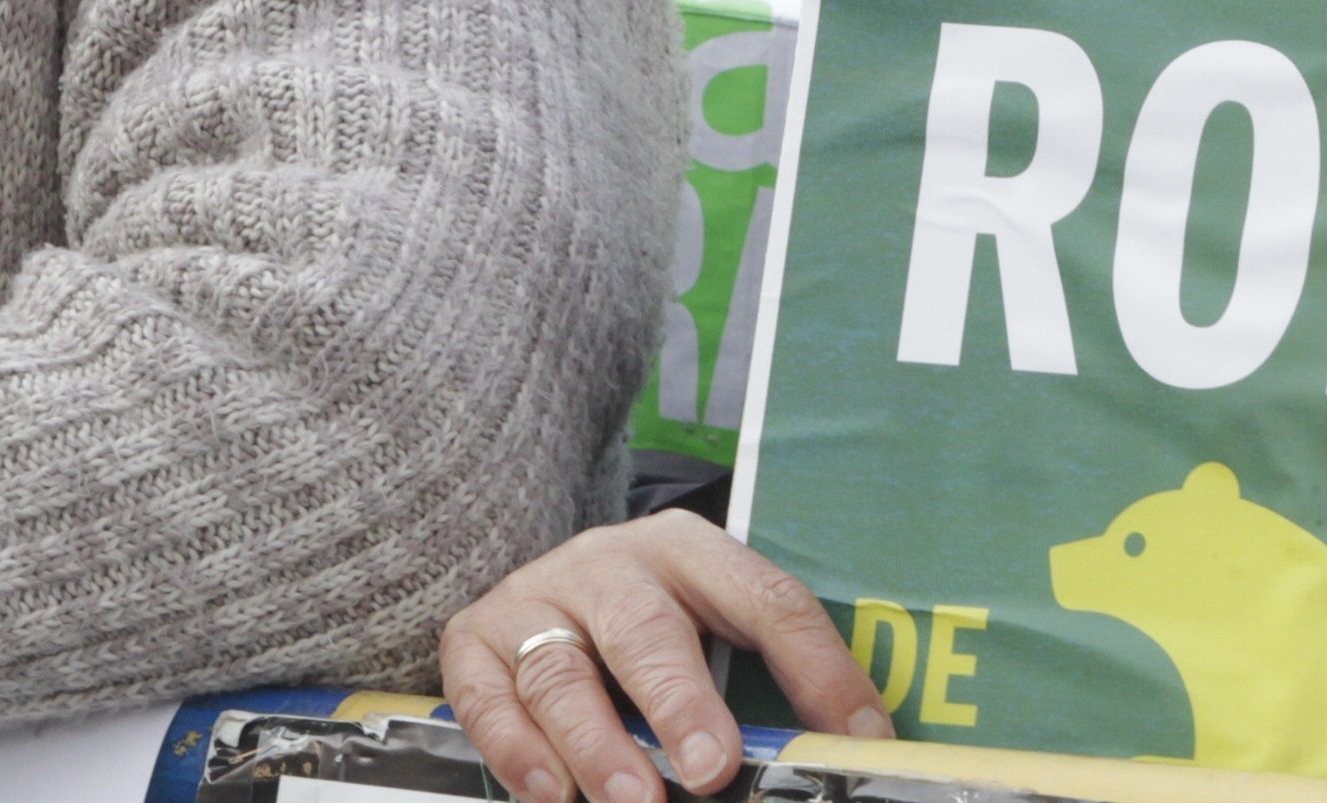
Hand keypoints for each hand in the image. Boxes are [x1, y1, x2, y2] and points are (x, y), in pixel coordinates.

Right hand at [438, 511, 891, 802]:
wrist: (543, 585)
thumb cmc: (647, 622)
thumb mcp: (707, 623)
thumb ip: (756, 680)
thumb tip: (841, 750)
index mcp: (692, 549)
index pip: (767, 599)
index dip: (817, 668)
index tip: (854, 736)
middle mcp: (610, 562)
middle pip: (649, 631)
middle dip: (682, 703)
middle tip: (710, 769)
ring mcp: (535, 596)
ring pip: (563, 671)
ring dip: (598, 745)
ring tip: (632, 801)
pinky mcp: (472, 638)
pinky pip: (487, 698)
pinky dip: (518, 752)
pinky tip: (551, 795)